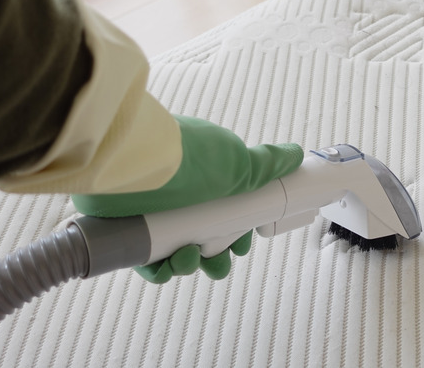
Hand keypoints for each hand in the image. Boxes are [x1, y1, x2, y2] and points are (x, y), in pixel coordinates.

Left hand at [71, 115, 303, 282]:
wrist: (130, 163)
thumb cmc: (187, 159)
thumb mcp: (237, 163)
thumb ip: (267, 166)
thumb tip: (295, 155)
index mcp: (206, 179)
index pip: (227, 213)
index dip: (237, 233)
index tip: (242, 243)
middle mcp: (179, 195)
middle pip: (204, 237)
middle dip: (216, 256)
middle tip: (219, 261)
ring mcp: (153, 213)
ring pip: (178, 252)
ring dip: (190, 264)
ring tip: (189, 259)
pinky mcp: (129, 230)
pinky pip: (148, 261)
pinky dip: (161, 268)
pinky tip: (167, 264)